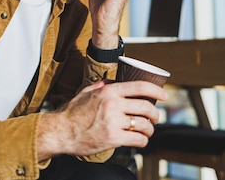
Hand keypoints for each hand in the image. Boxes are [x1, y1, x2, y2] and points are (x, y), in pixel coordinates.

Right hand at [36, 80, 166, 160]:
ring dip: (150, 129)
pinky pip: (138, 139)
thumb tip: (109, 83)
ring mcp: (113, 122)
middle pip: (146, 107)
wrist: (60, 132)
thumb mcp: (84, 93)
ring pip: (144, 125)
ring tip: (147, 131)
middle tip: (154, 118)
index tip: (164, 95)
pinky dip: (142, 141)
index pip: (139, 86)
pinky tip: (139, 141)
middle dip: (155, 114)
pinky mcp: (113, 138)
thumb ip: (99, 87)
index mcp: (108, 91)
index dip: (156, 90)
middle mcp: (113, 105)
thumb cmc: (71, 113)